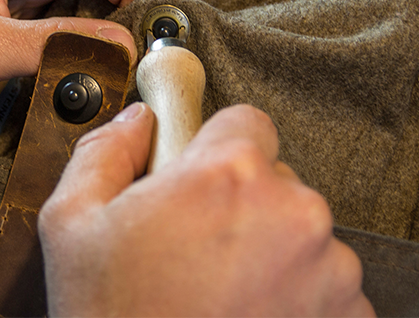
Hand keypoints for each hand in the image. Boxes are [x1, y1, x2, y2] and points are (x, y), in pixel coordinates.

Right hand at [39, 104, 375, 317]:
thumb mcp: (71, 223)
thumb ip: (105, 151)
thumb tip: (138, 122)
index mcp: (229, 174)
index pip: (245, 120)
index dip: (214, 147)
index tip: (197, 179)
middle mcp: (294, 213)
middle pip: (274, 180)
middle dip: (240, 204)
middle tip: (194, 248)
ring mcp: (330, 271)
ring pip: (301, 234)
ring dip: (271, 253)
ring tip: (219, 293)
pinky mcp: (347, 317)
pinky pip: (327, 287)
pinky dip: (297, 298)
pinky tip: (247, 315)